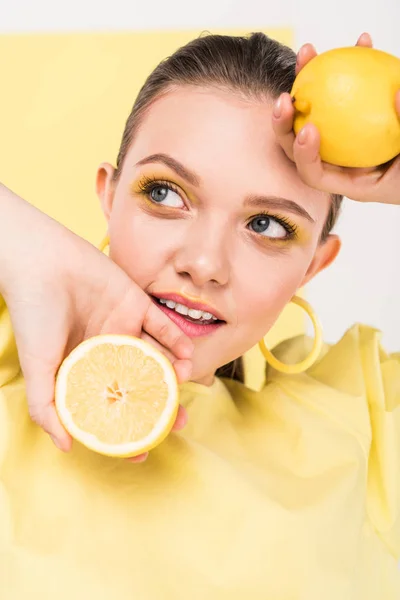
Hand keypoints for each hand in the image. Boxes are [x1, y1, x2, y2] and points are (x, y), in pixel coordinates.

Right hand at [0, 186, 192, 460]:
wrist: (42, 262)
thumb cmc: (34, 315)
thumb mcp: (37, 368)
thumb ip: (48, 407)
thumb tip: (67, 447)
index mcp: (84, 368)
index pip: (111, 405)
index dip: (127, 428)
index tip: (144, 449)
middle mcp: (106, 350)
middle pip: (139, 383)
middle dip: (161, 404)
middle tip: (179, 420)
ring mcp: (123, 326)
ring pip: (155, 355)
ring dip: (173, 372)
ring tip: (184, 385)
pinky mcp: (136, 302)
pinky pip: (162, 324)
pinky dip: (176, 340)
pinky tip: (187, 356)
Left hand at [273, 33, 399, 204]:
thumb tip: (398, 95)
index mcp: (349, 180)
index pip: (314, 174)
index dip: (304, 156)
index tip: (309, 128)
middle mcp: (339, 161)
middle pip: (300, 144)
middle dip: (285, 123)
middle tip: (287, 97)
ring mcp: (344, 138)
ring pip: (317, 112)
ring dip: (308, 81)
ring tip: (308, 53)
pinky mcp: (355, 116)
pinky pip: (348, 92)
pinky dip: (352, 66)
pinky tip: (362, 43)